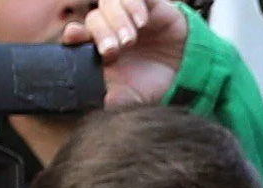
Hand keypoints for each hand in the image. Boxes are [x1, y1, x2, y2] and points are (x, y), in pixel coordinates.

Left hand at [69, 0, 188, 109]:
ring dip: (117, 20)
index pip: (79, 35)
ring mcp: (128, 16)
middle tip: (113, 50)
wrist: (188, 75)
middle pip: (94, 19)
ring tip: (131, 39)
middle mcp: (111, 30)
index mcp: (100, 51)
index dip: (74, 33)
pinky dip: (133, 4)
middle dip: (102, 33)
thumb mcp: (132, 97)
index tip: (74, 35)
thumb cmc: (154, 85)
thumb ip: (111, 99)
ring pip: (109, 3)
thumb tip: (93, 103)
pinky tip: (142, 20)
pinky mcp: (148, 5)